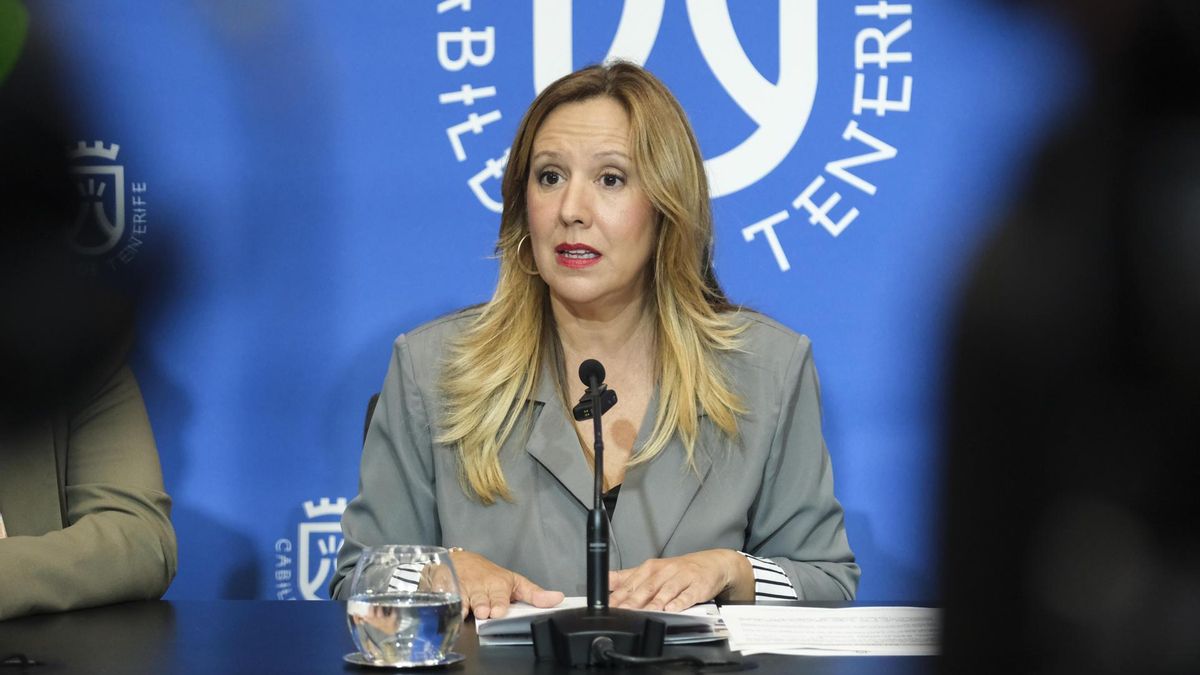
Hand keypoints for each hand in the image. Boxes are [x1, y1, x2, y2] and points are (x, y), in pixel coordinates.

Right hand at [449, 550, 563, 618]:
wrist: (461, 562)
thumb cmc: (491, 576)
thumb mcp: (515, 583)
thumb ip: (535, 594)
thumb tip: (558, 598)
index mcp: (501, 584)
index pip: (502, 594)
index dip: (502, 602)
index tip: (501, 610)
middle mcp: (483, 585)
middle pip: (485, 597)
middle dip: (486, 604)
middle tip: (487, 611)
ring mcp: (466, 588)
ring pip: (467, 597)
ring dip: (469, 604)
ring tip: (473, 611)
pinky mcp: (450, 590)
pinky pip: (449, 597)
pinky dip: (450, 603)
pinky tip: (452, 608)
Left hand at [609, 549, 752, 611]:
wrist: (711, 564)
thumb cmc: (679, 570)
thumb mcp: (652, 570)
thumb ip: (627, 577)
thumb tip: (604, 581)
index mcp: (650, 568)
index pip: (631, 583)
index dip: (618, 596)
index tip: (607, 606)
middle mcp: (664, 571)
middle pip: (646, 588)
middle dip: (632, 601)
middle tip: (621, 612)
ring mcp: (681, 578)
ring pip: (665, 591)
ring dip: (654, 603)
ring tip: (643, 613)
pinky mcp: (698, 586)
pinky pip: (688, 595)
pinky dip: (679, 602)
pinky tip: (671, 609)